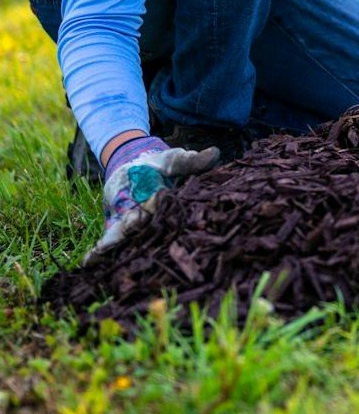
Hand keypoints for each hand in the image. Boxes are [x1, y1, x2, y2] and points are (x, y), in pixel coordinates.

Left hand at [86, 134, 218, 261]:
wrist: (133, 165)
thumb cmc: (159, 165)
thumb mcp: (174, 160)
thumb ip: (191, 161)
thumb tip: (215, 153)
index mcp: (168, 207)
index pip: (168, 217)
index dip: (163, 221)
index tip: (150, 218)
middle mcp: (152, 221)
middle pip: (147, 234)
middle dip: (137, 236)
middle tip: (128, 232)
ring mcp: (133, 226)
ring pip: (127, 239)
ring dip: (117, 246)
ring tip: (103, 255)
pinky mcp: (116, 226)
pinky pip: (110, 240)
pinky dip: (101, 250)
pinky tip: (88, 261)